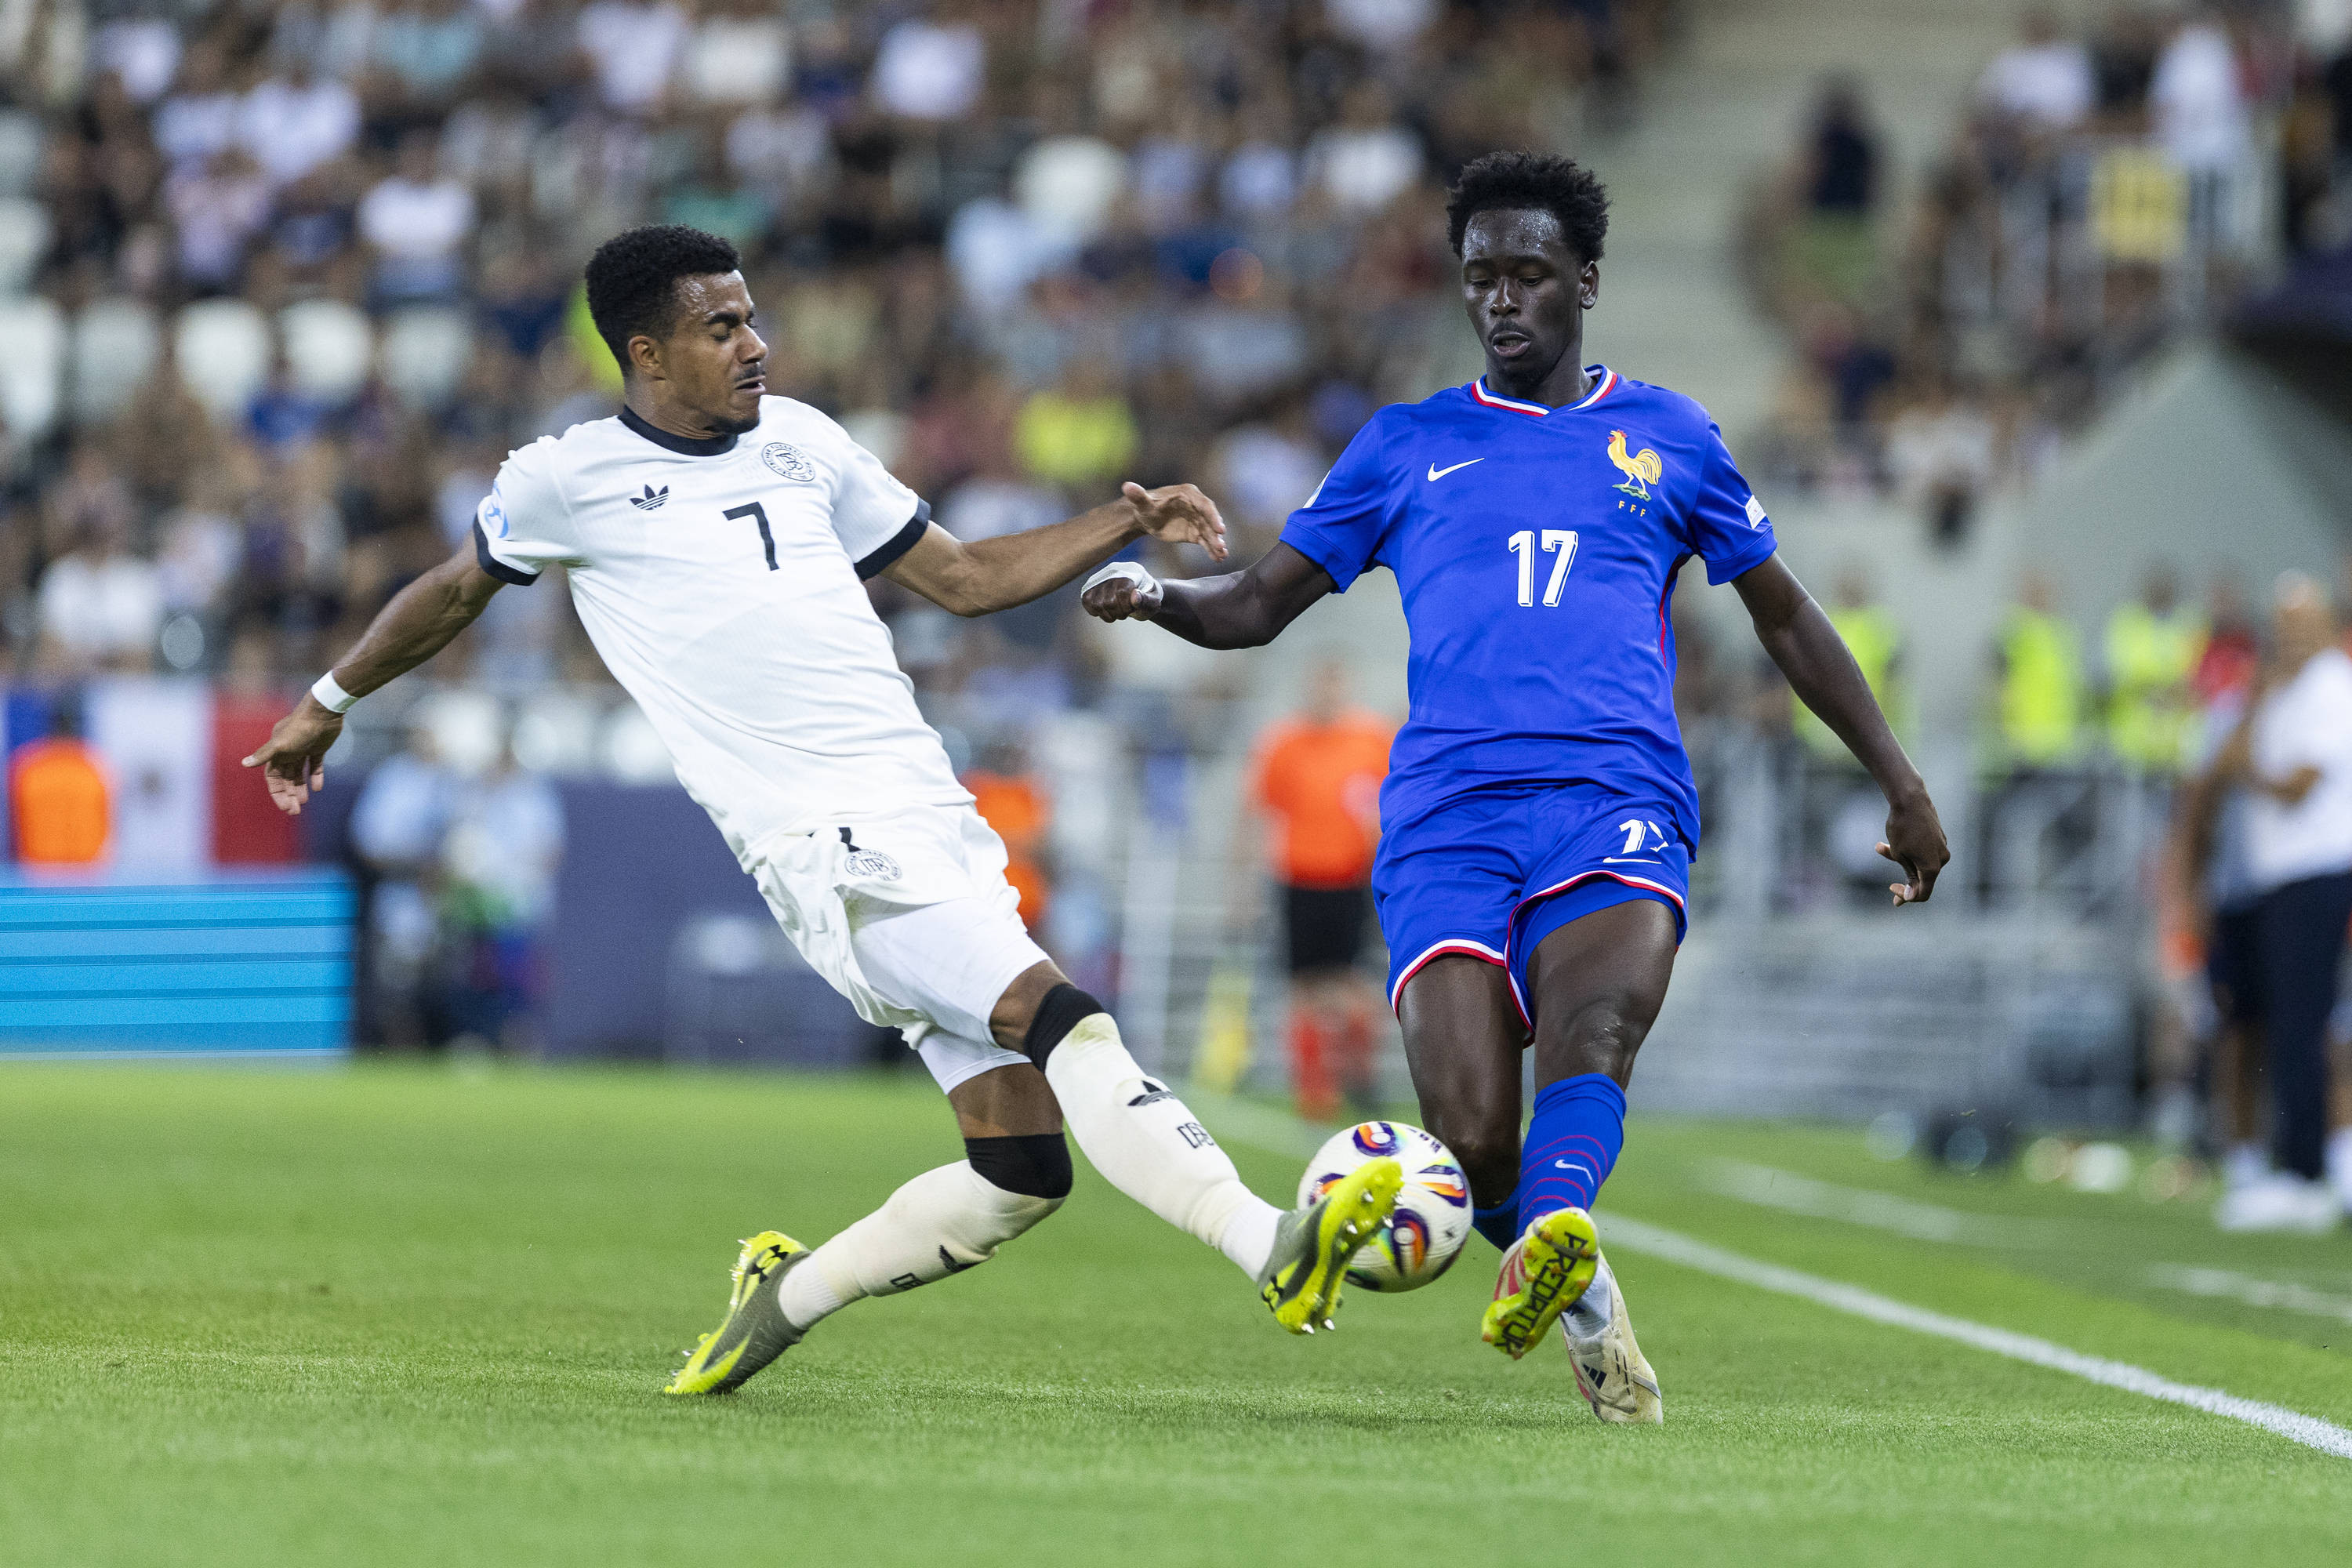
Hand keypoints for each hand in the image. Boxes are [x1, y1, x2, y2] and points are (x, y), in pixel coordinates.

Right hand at [242, 696, 343, 815]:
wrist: (324, 711)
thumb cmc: (301, 727)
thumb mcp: (280, 744)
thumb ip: (264, 755)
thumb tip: (244, 763)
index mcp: (276, 752)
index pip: (273, 777)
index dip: (278, 792)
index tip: (286, 807)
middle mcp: (288, 752)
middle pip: (286, 778)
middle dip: (289, 794)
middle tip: (295, 811)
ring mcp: (303, 750)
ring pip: (299, 773)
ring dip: (301, 788)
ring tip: (304, 802)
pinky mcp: (318, 748)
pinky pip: (315, 765)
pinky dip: (316, 776)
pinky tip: (318, 788)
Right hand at [1081, 559, 1163, 621]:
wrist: (1139, 597)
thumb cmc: (1148, 600)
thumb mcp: (1154, 603)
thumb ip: (1147, 600)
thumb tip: (1135, 596)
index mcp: (1131, 571)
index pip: (1122, 590)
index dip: (1127, 606)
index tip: (1133, 607)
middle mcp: (1113, 571)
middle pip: (1108, 601)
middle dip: (1119, 613)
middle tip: (1126, 611)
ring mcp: (1100, 578)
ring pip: (1096, 604)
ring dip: (1108, 615)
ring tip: (1117, 612)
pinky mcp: (1090, 586)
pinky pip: (1086, 601)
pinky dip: (1096, 611)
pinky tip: (1106, 611)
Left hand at [1121, 481, 1226, 561]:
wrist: (1146, 518)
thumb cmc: (1145, 507)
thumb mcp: (1141, 502)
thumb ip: (1137, 495)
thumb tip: (1127, 486)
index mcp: (1188, 495)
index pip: (1204, 505)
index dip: (1213, 517)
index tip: (1220, 529)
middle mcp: (1196, 506)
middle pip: (1210, 520)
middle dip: (1216, 533)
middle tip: (1222, 545)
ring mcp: (1197, 520)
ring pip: (1209, 532)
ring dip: (1216, 543)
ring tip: (1222, 554)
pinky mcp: (1195, 532)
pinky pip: (1205, 541)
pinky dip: (1211, 549)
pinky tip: (1218, 558)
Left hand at [1876, 786, 1948, 906]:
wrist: (1910, 799)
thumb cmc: (1902, 828)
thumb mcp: (1900, 855)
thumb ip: (1908, 875)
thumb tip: (1911, 895)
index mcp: (1932, 867)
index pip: (1923, 894)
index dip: (1907, 897)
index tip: (1891, 890)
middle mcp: (1942, 859)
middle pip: (1923, 879)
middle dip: (1904, 880)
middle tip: (1890, 887)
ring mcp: (1941, 847)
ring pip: (1920, 862)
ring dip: (1901, 860)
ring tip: (1880, 848)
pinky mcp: (1938, 838)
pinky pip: (1923, 851)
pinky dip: (1907, 850)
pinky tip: (1887, 842)